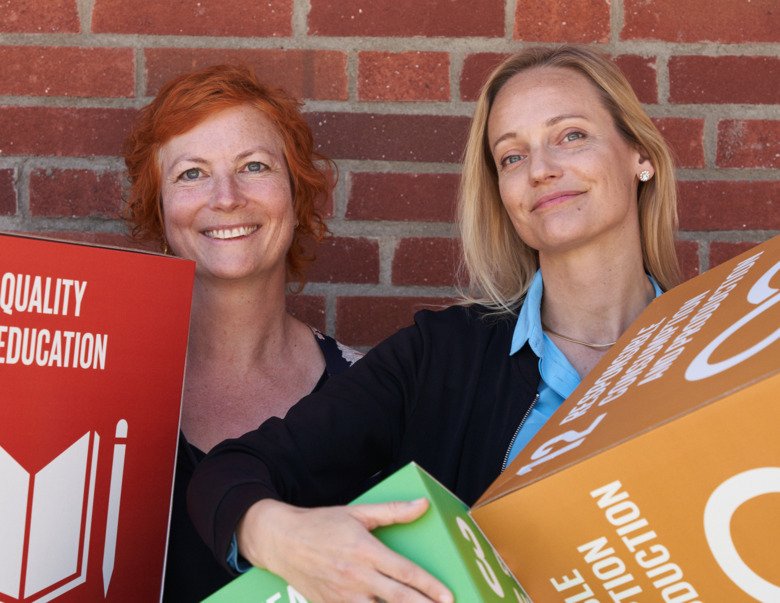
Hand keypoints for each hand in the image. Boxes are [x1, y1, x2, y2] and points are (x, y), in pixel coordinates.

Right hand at [237, 498, 453, 602]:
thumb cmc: (321, 524)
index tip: (448, 596)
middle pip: (398, 599)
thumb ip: (392, 511)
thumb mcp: (357, 513)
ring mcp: (342, 596)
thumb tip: (422, 505)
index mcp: (365, 551)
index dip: (429, 587)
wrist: (280, 541)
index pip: (405, 573)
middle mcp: (356, 576)